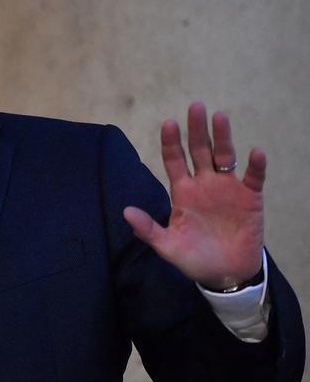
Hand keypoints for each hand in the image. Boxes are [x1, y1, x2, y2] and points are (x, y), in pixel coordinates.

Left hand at [123, 102, 264, 289]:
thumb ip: (148, 229)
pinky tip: (255, 153)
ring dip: (223, 137)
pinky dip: (255, 166)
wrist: (225, 275)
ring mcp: (228, 189)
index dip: (171, 142)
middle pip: (199, 151)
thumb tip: (125, 211)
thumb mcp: (167, 246)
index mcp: (182, 191)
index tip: (168, 123)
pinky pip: (253, 178)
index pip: (174, 160)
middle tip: (195, 106)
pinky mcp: (250, 198)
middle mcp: (204, 184)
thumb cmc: (194, 258)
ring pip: (224, 156)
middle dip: (197, 129)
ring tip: (219, 117)